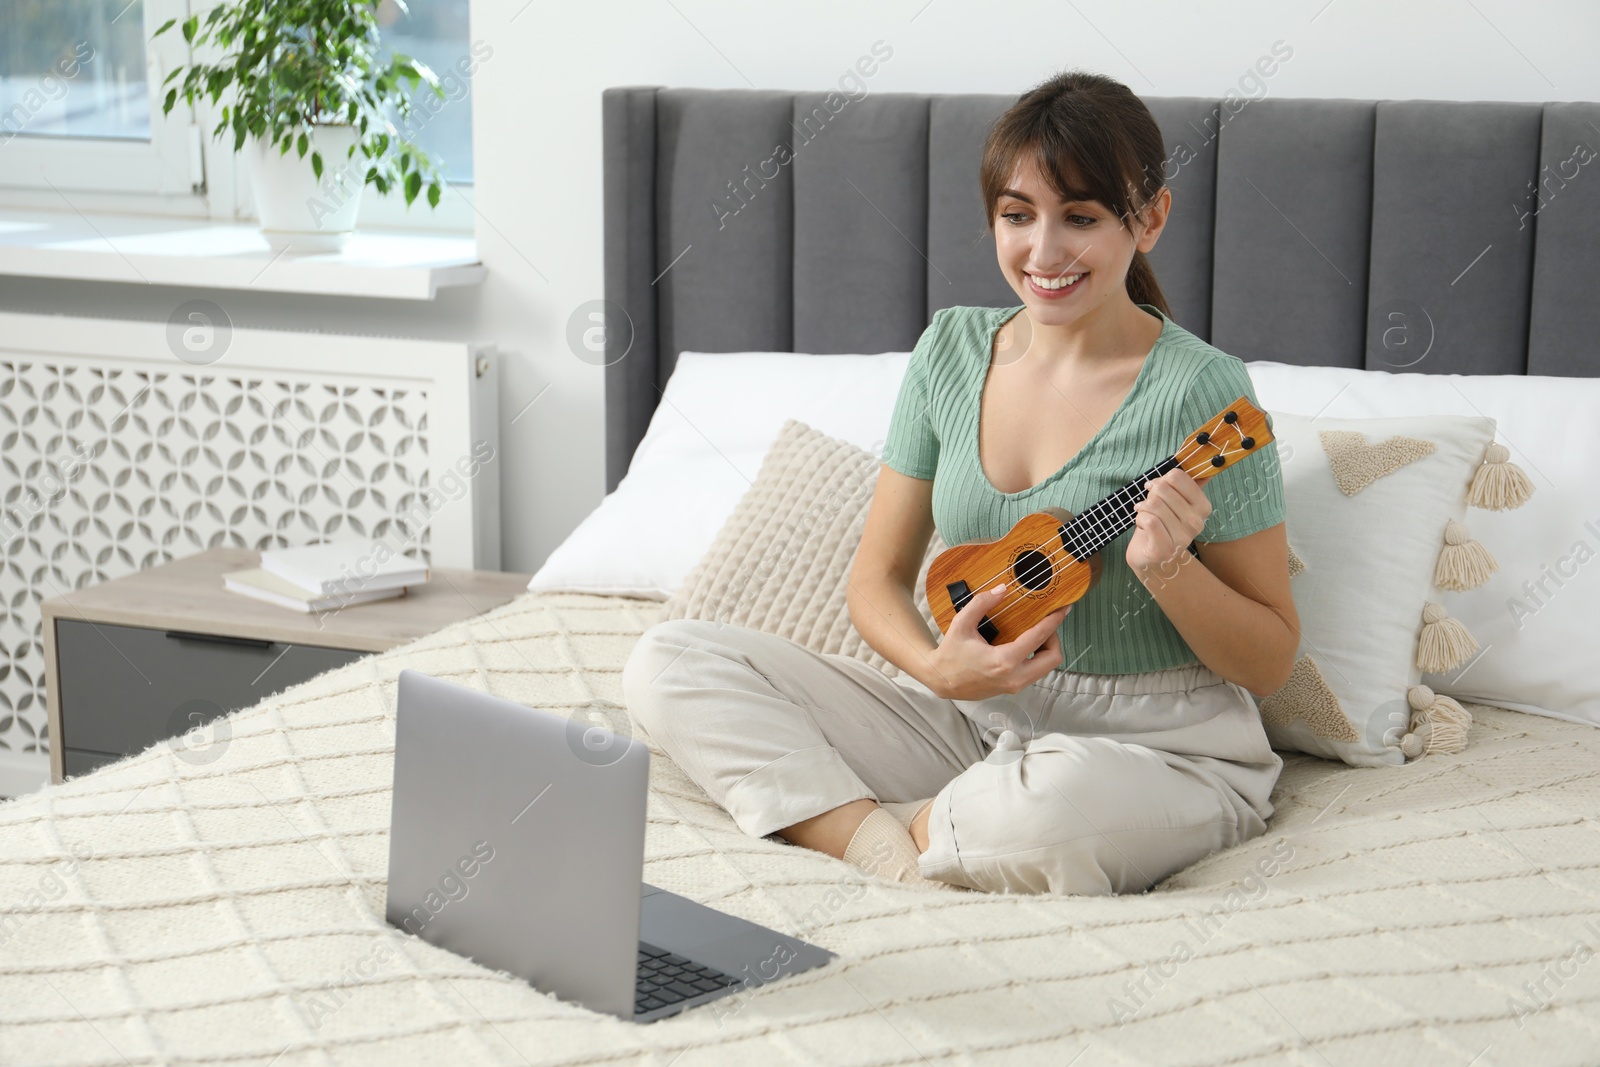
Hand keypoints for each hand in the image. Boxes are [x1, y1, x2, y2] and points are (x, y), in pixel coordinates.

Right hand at [925, 582, 1070, 700]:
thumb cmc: (950, 654)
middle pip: (1053, 658)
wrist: (941, 681)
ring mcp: (1015, 686)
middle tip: (1045, 623)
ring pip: (1047, 667)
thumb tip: (1003, 589)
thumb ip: (982, 603)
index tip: (1064, 608)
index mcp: (1003, 661)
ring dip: (1046, 649)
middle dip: (1054, 638)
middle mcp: (1014, 677)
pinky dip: (1037, 657)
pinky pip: (1035, 672)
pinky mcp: (1013, 689)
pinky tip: (1026, 644)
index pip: (1039, 638)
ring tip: (1035, 632)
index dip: (1054, 620)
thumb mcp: (962, 624)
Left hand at [1126, 467, 1210, 578]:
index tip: (1157, 489)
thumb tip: (1200, 461)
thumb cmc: (1162, 524)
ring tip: (1147, 518)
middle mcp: (1196, 522)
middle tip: (1151, 508)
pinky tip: (1143, 527)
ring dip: (1143, 509)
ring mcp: (1182, 538)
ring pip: (1153, 504)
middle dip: (1150, 496)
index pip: (1177, 477)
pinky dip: (1139, 519)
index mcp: (1202, 507)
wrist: (1152, 557)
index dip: (1161, 480)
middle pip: (1162, 489)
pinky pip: (1148, 520)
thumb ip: (1188, 483)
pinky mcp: (1164, 549)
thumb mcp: (1175, 502)